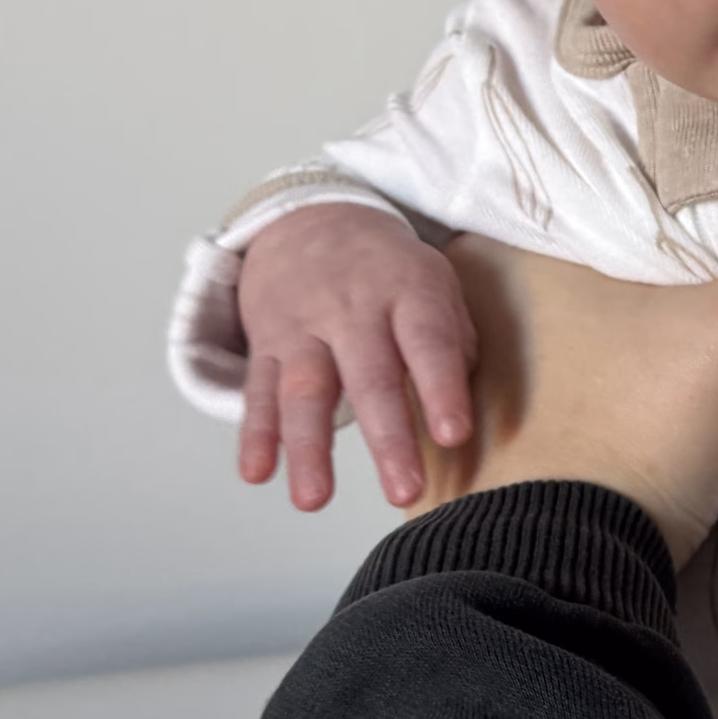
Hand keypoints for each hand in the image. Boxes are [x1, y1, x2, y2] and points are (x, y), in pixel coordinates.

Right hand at [238, 203, 474, 511]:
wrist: (311, 218)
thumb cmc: (389, 270)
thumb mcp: (434, 283)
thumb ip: (454, 342)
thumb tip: (463, 407)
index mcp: (407, 291)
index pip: (428, 341)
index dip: (441, 387)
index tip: (453, 435)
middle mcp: (352, 309)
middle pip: (369, 376)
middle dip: (387, 438)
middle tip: (404, 492)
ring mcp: (303, 327)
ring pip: (304, 390)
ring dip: (308, 449)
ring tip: (314, 501)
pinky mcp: (266, 343)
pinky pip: (257, 390)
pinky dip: (254, 434)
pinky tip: (257, 472)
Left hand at [414, 183, 717, 568]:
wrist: (555, 583)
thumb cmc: (623, 441)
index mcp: (493, 248)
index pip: (584, 178)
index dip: (653, 176)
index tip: (713, 174)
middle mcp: (460, 305)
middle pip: (571, 247)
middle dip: (632, 244)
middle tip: (707, 229)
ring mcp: (465, 379)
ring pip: (556, 315)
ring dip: (609, 313)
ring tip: (680, 297)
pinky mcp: (488, 439)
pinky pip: (548, 372)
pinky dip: (594, 367)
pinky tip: (643, 369)